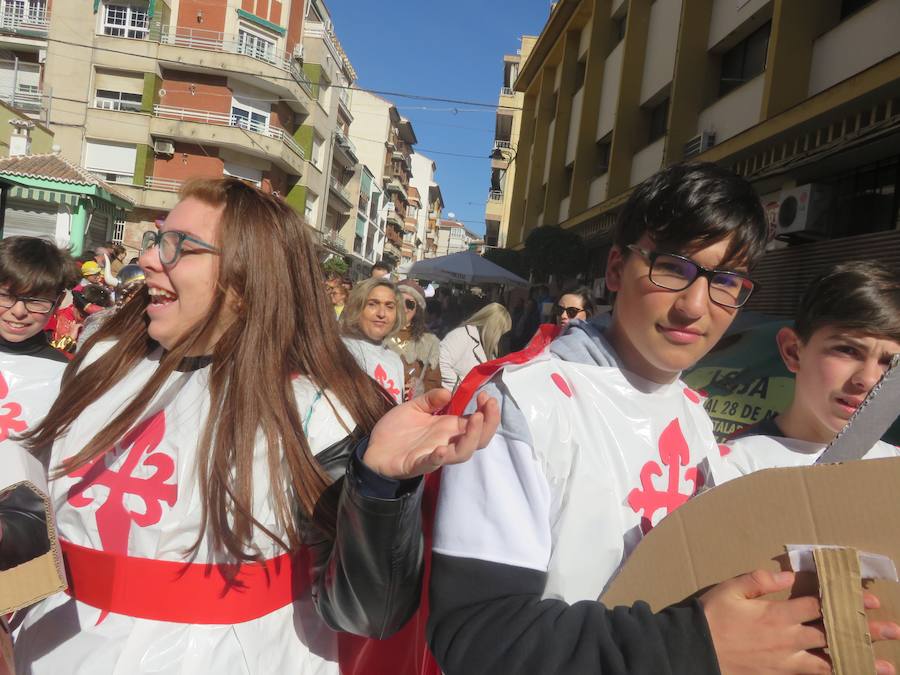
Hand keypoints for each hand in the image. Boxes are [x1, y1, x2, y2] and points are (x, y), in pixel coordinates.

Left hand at [365, 388, 498, 478]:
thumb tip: (448, 392)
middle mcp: (447, 442)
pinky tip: (442, 449)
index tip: (486, 396)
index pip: (477, 422)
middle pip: (478, 439)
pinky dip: (439, 458)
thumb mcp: (414, 408)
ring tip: (475, 419)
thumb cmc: (396, 430)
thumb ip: (430, 399)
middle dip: (489, 423)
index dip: (487, 411)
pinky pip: (432, 463)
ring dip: (472, 437)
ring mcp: (435, 454)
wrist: (373, 449)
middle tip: (488, 404)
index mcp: (448, 428)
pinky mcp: (418, 464)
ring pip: (462, 453)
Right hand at [701, 569, 899, 674]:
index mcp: (777, 615)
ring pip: (830, 662)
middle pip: (832, 634)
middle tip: (891, 630)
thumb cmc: (711, 617)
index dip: (845, 602)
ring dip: (858, 662)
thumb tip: (788, 576)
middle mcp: (787, 640)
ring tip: (885, 666)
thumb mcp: (730, 589)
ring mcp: (785, 661)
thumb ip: (760, 581)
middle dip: (863, 631)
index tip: (868, 600)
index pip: (819, 606)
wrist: (695, 650)